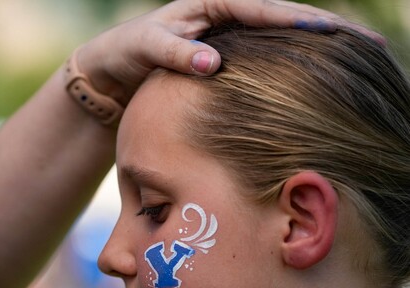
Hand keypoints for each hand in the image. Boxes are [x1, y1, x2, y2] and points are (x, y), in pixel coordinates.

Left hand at [78, 0, 383, 103]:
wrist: (113, 72)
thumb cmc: (127, 53)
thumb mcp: (146, 48)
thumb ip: (177, 54)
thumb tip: (214, 64)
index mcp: (212, 3)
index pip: (262, 9)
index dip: (296, 21)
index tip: (329, 32)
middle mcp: (228, 16)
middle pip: (287, 19)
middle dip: (329, 31)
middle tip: (372, 46)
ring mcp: (233, 39)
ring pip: (285, 42)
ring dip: (321, 51)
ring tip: (363, 62)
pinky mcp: (231, 61)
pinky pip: (271, 62)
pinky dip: (297, 68)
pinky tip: (322, 82)